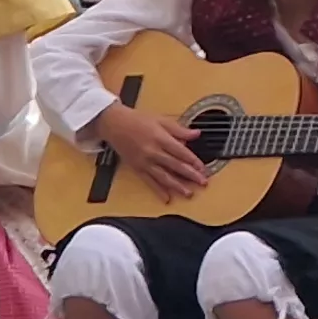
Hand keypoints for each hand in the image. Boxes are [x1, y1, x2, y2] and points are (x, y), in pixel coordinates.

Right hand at [87, 99, 207, 199]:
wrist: (114, 124)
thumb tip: (196, 134)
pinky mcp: (137, 169)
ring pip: (164, 177)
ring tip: (189, 193)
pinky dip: (159, 191)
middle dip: (190, 176)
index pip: (181, 152)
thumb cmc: (137, 120)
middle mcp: (153, 152)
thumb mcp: (161, 120)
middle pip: (175, 166)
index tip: (203, 168)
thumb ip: (179, 129)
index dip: (193, 161)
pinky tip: (167, 198)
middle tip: (202, 183)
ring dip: (177, 186)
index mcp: (160, 138)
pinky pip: (149, 182)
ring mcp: (145, 162)